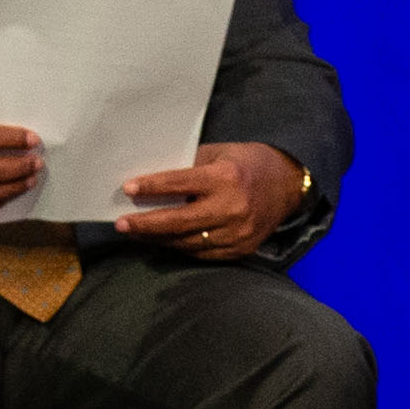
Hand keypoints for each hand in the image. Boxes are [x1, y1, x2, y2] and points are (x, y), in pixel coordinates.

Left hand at [116, 140, 300, 260]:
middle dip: (146, 224)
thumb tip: (153, 183)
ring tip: (138, 233)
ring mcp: (238, 233)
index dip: (152, 187)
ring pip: (188, 242)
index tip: (128, 188)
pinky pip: (203, 254)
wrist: (287, 184)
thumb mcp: (219, 154)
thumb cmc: (246, 163)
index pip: (180, 184)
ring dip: (159, 239)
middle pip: (179, 222)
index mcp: (226, 178)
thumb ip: (190, 168)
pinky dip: (181, 247)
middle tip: (122, 224)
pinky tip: (165, 241)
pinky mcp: (241, 249)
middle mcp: (232, 208)